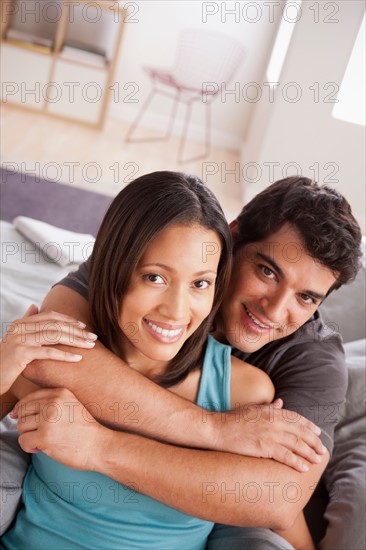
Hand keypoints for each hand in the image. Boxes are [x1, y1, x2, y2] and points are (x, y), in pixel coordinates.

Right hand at [0, 305, 97, 394]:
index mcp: (21, 323)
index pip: (51, 316)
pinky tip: (78, 358)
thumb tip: (34, 306)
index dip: (69, 320)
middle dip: (77, 330)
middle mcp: (21, 328)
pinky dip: (65, 354)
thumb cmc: (5, 362)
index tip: (84, 327)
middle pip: (55, 325)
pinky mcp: (22, 353)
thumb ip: (26, 322)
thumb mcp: (15, 339)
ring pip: (54, 335)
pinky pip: (48, 351)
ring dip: (75, 340)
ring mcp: (21, 339)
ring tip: (90, 345)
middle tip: (93, 337)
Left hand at [11, 388, 109, 470]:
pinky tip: (41, 448)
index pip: (30, 398)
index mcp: (60, 393)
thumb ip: (51, 402)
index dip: (22, 409)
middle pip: (23, 411)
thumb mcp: (71, 405)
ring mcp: (49, 419)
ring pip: (21, 426)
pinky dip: (29, 447)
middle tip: (36, 433)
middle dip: (26, 424)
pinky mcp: (45, 436)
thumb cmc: (85, 429)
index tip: (19, 417)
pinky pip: (23, 441)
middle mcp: (53, 402)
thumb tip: (18, 410)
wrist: (100, 445)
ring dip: (28, 436)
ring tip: (42, 441)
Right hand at [212, 398, 326, 472]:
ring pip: (296, 444)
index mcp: (272, 411)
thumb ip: (269, 407)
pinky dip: (296, 462)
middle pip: (300, 432)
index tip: (317, 434)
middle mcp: (274, 421)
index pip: (297, 418)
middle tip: (322, 450)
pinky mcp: (264, 447)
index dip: (309, 426)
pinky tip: (304, 468)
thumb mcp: (253, 408)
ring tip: (317, 460)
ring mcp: (270, 434)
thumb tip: (281, 402)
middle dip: (314, 442)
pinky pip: (285, 456)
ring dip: (309, 453)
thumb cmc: (233, 419)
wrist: (218, 429)